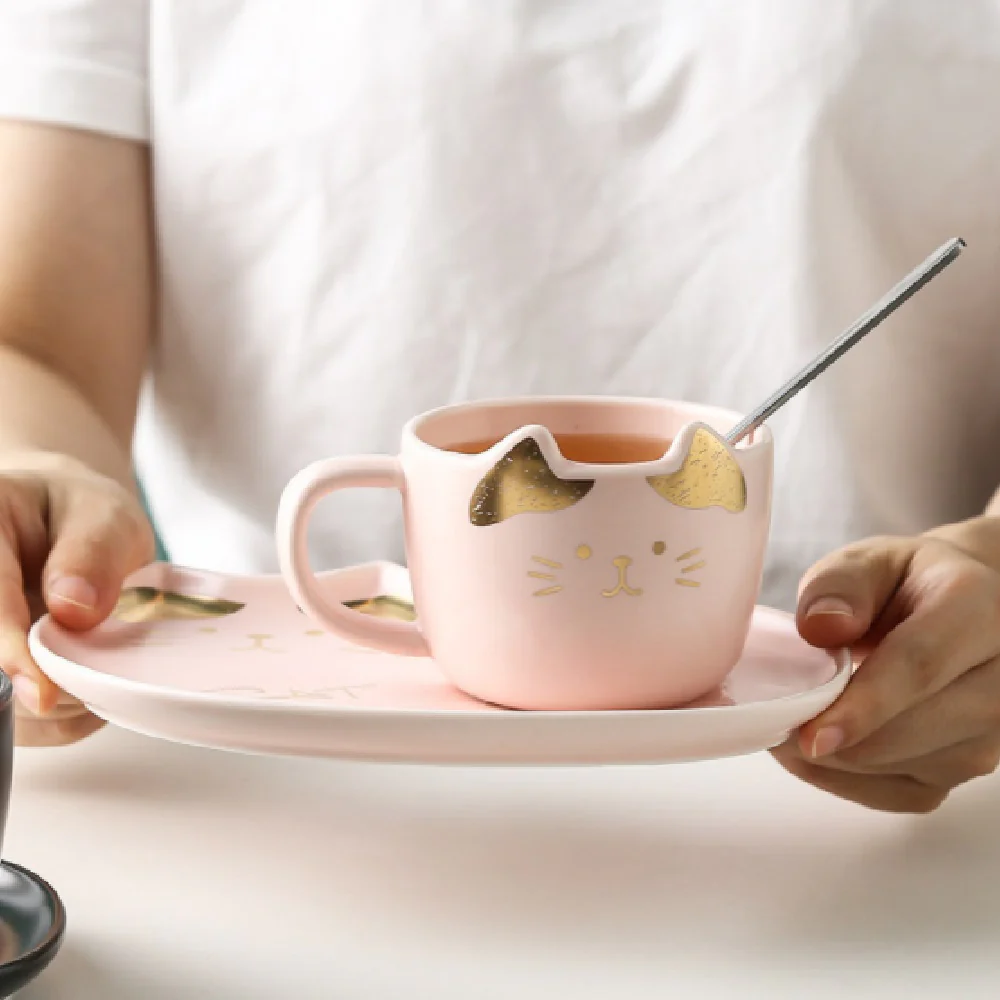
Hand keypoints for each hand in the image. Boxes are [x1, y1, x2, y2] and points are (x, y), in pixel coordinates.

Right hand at [0, 452, 153, 745]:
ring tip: (98, 666)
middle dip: (43, 683)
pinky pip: (21, 724)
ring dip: (56, 707)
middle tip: (98, 673)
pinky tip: (85, 684)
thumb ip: (93, 552)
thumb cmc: (86, 519)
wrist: (73, 533)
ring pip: (2, 708)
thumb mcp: (104, 516)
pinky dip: (61, 718)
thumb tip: (74, 608)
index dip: (10, 656)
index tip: (41, 694)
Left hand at [772, 517, 999, 812]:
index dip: (863, 706)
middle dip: (843, 739)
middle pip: (923, 727)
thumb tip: (821, 627)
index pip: (921, 664)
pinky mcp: (973, 764)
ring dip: (844, 761)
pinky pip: (909, 793)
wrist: (961, 608)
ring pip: (917, 768)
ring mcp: (997, 728)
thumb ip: (840, 586)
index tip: (810, 735)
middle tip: (776, 727)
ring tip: (789, 729)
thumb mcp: (869, 562)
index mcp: (977, 608)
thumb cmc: (907, 584)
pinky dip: (853, 781)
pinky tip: (818, 754)